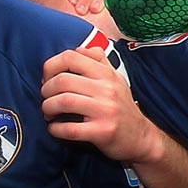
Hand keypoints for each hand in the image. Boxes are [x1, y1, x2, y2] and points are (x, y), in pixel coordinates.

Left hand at [40, 44, 160, 163]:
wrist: (142, 137)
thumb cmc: (123, 107)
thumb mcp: (115, 79)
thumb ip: (98, 62)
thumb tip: (77, 50)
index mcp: (106, 73)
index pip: (70, 57)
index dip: (50, 66)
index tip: (48, 79)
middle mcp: (107, 89)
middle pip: (62, 80)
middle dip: (46, 90)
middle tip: (47, 98)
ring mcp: (106, 110)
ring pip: (64, 102)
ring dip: (47, 108)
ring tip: (49, 113)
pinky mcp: (103, 132)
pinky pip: (70, 129)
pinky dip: (55, 129)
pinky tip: (55, 129)